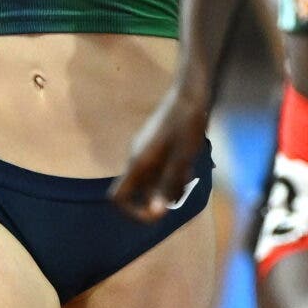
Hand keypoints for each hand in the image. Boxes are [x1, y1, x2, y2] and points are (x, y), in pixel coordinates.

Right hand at [110, 84, 210, 222]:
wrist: (189, 93)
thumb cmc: (186, 125)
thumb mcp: (181, 159)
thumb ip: (167, 186)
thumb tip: (155, 214)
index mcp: (138, 164)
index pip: (118, 197)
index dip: (132, 212)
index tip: (155, 213)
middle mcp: (136, 159)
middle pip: (138, 192)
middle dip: (159, 198)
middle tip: (182, 189)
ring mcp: (143, 151)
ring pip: (151, 180)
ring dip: (168, 185)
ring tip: (188, 172)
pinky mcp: (153, 145)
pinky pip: (157, 168)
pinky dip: (170, 173)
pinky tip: (187, 163)